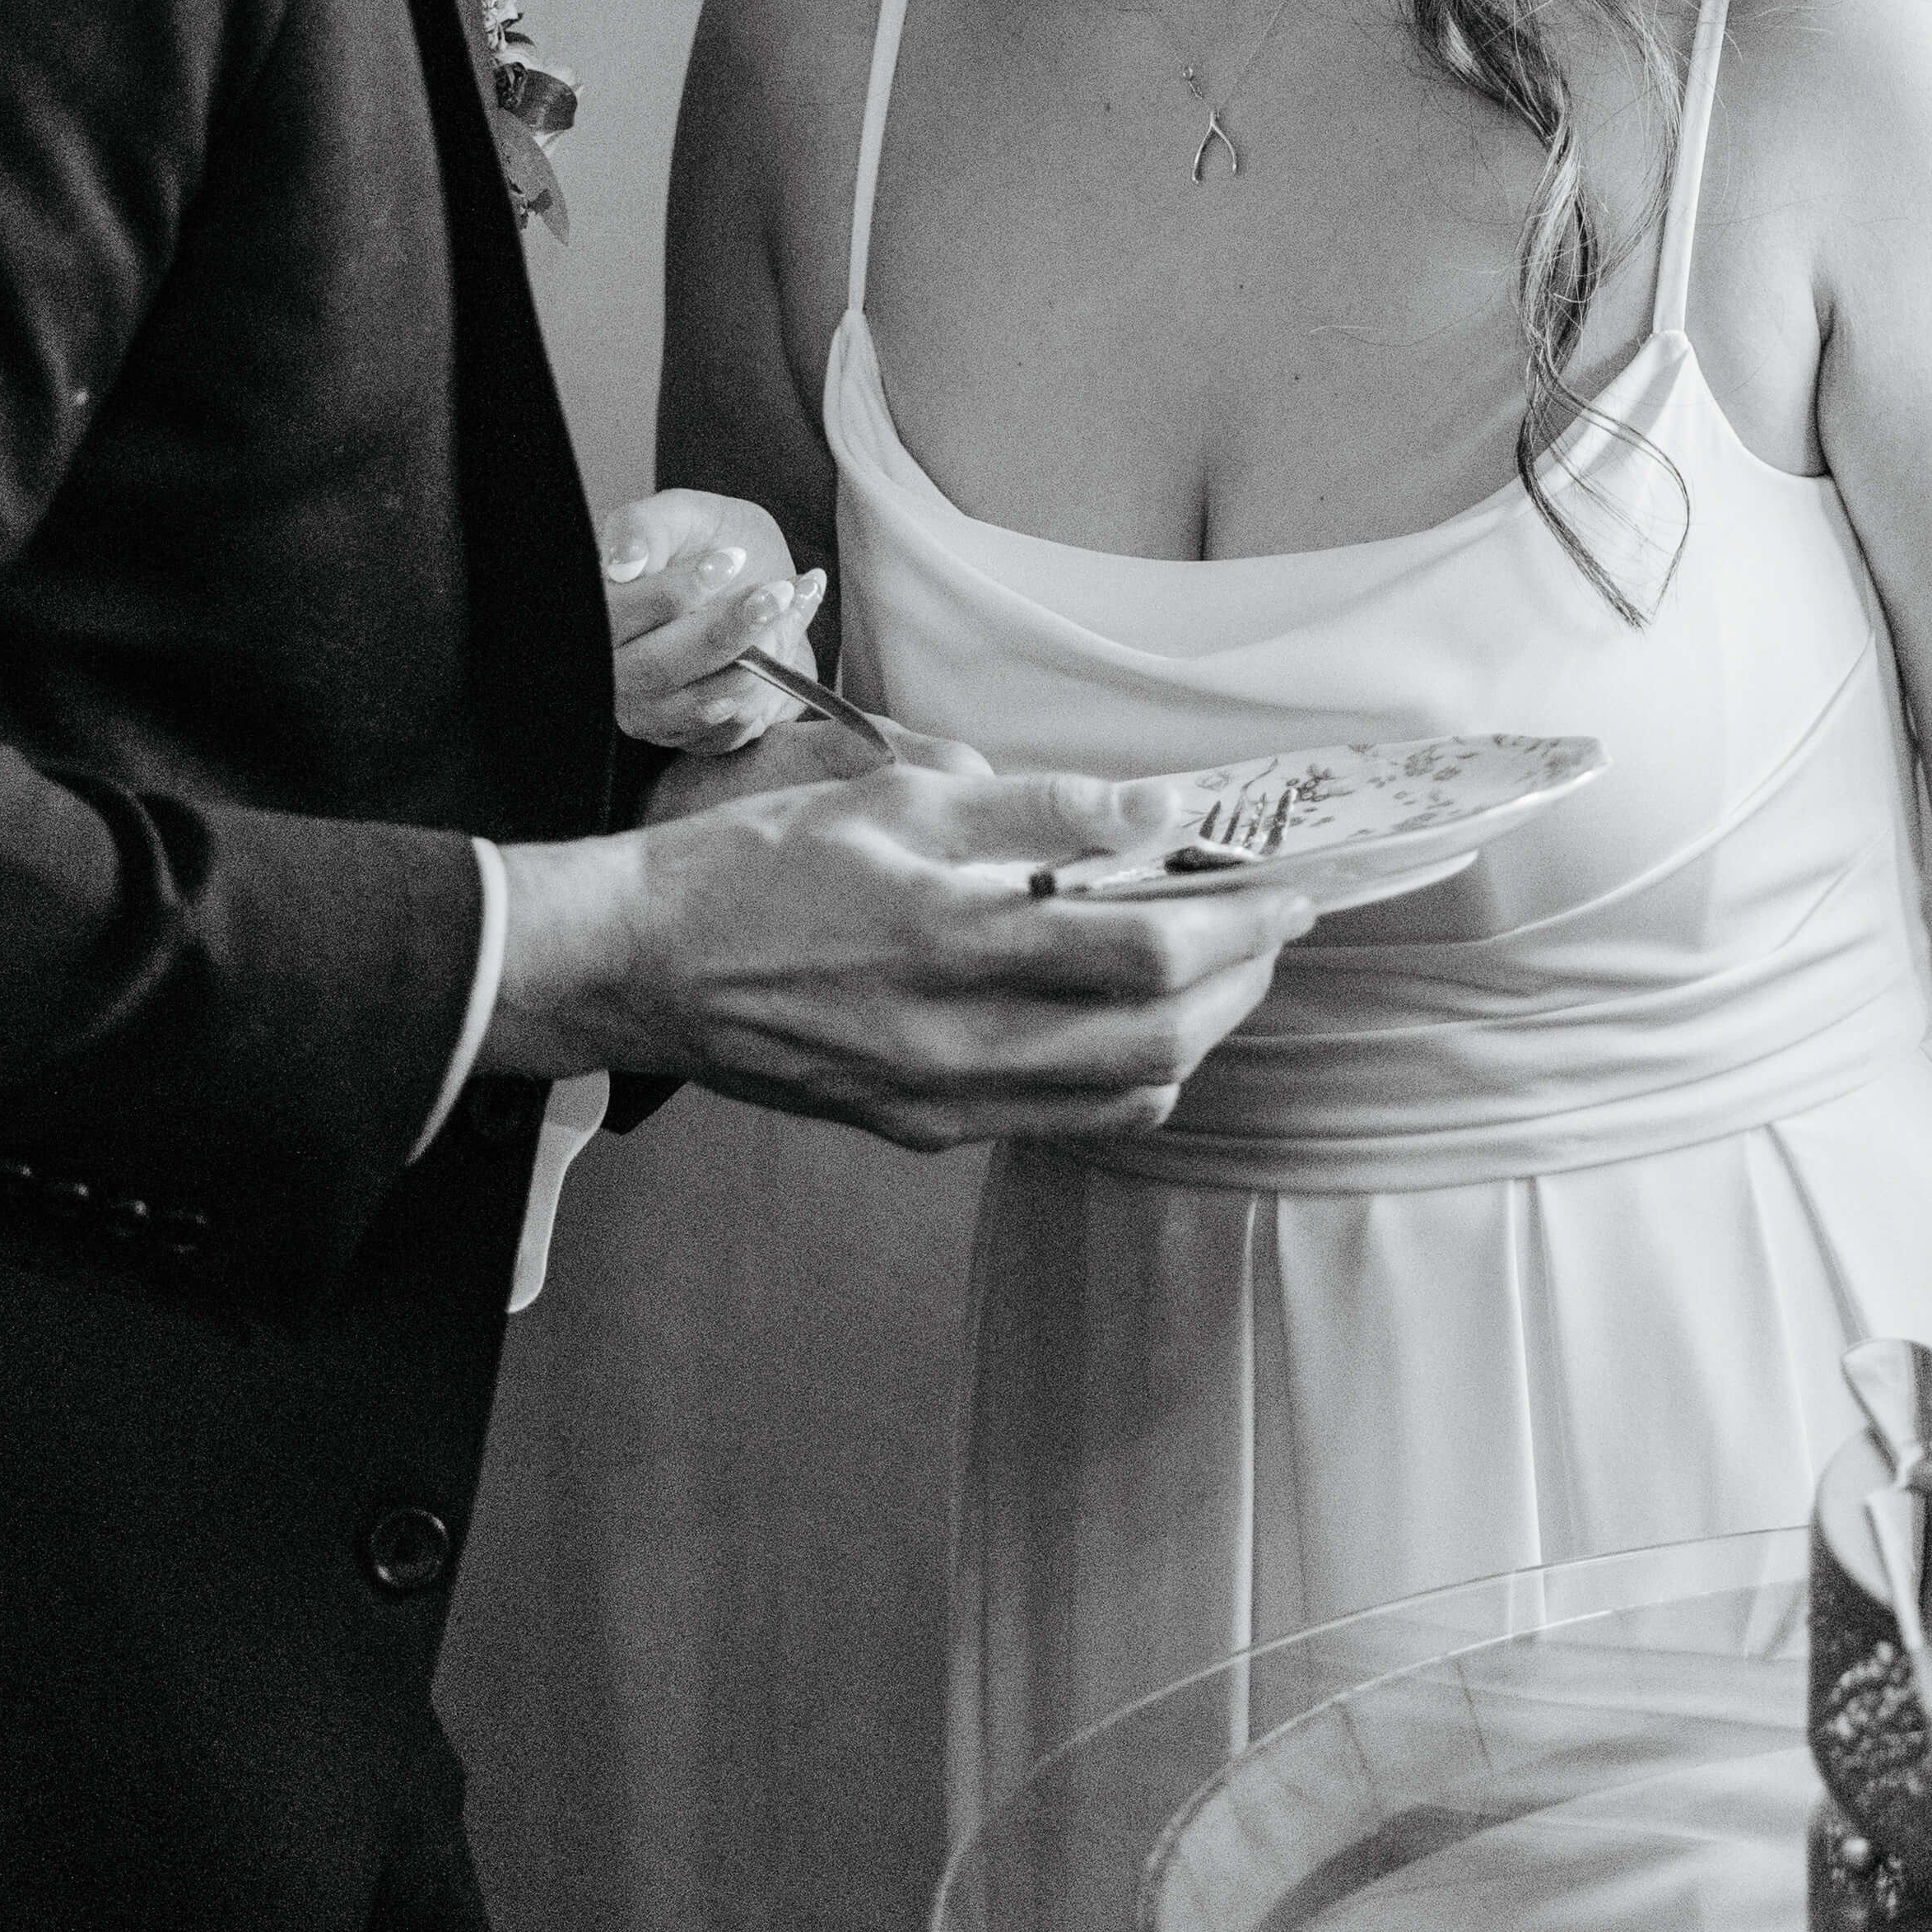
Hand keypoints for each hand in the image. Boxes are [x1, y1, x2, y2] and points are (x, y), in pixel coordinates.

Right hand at [489, 761, 1317, 1150]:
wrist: (643, 969)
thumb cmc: (760, 870)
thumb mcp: (897, 801)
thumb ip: (1039, 809)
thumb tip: (1160, 810)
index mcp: (951, 944)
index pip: (1145, 951)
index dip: (1238, 922)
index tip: (1288, 886)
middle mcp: (957, 1046)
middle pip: (1159, 1040)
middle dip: (1239, 981)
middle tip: (1271, 922)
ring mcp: (942, 1103)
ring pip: (1124, 1094)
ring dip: (1195, 1031)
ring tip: (1216, 964)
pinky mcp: (924, 1130)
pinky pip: (1064, 1119)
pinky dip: (1127, 1072)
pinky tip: (1129, 1014)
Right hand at [598, 485, 826, 752]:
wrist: (759, 578)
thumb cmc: (710, 543)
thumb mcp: (680, 514)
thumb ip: (642, 527)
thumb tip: (624, 563)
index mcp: (599, 618)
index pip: (618, 616)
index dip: (675, 592)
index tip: (731, 559)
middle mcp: (615, 675)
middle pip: (662, 667)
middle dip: (728, 630)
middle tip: (776, 592)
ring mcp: (653, 714)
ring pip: (708, 700)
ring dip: (763, 652)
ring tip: (789, 600)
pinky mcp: (697, 738)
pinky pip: (739, 725)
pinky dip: (776, 680)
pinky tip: (788, 633)